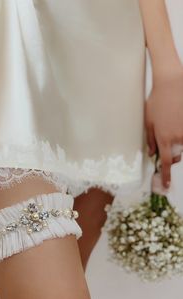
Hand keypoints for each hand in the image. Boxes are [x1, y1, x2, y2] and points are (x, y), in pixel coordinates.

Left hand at [145, 70, 182, 188]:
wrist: (171, 84)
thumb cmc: (156, 102)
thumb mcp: (148, 121)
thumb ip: (151, 140)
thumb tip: (153, 154)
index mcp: (164, 138)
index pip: (165, 162)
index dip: (166, 175)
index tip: (166, 184)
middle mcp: (178, 137)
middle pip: (177, 157)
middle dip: (172, 159)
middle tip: (167, 150)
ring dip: (179, 147)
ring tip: (172, 133)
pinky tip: (177, 127)